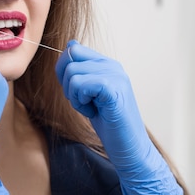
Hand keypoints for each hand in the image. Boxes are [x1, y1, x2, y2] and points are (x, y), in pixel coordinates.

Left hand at [55, 40, 181, 194]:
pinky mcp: (114, 89)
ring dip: (75, 97)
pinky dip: (81, 102)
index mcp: (107, 64)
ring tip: (92, 109)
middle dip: (67, 85)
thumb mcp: (90, 94)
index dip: (64, 71)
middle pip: (69, 58)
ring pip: (72, 73)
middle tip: (85, 102)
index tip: (77, 92)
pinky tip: (94, 112)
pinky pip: (81, 85)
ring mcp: (115, 76)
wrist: (130, 149)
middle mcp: (113, 65)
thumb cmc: (110, 124)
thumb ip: (81, 72)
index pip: (73, 49)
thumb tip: (70, 45)